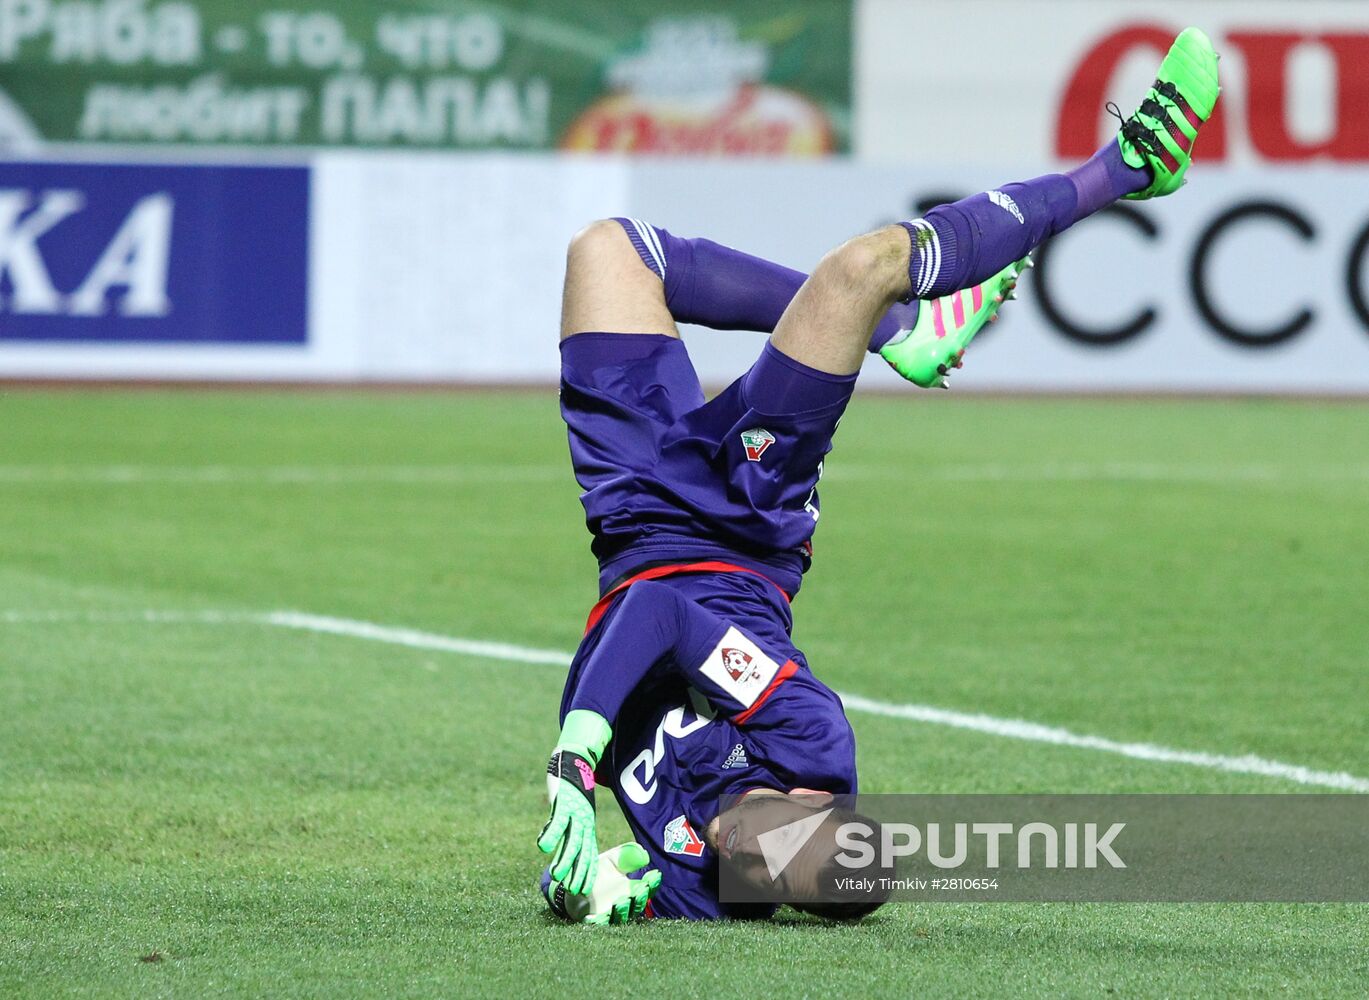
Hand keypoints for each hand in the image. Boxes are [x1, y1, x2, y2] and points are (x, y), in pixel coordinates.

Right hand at [536, 710, 610, 894]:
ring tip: (556, 875)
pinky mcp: (564, 801)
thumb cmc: (571, 789)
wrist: (573, 758)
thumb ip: (566, 830)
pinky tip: (542, 847)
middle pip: (583, 850)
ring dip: (565, 858)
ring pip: (572, 839)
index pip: (589, 852)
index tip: (584, 890)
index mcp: (586, 824)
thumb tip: (555, 851)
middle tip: (574, 891)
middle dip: (579, 871)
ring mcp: (575, 811)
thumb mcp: (572, 812)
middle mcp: (583, 820)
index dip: (587, 871)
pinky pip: (557, 820)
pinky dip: (550, 833)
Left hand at [543, 843, 662, 924]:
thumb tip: (644, 854)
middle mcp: (624, 904)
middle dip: (640, 897)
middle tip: (642, 888)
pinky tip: (598, 916)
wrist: (574, 881)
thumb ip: (627, 855)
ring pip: (620, 916)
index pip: (647, 889)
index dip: (652, 883)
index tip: (655, 874)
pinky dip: (598, 921)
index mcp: (632, 890)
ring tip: (623, 900)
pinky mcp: (592, 920)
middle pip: (636, 904)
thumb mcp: (612, 859)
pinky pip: (597, 923)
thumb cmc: (598, 870)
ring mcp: (609, 914)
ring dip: (623, 909)